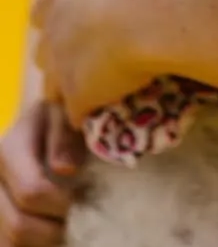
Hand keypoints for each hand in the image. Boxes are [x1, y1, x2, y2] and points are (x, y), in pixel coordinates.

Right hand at [0, 102, 84, 246]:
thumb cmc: (60, 116)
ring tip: (61, 223)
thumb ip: (64, 135)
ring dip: (41, 240)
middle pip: (17, 226)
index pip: (31, 191)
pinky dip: (32, 244)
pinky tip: (48, 230)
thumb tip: (65, 170)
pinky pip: (8, 243)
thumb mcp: (66, 112)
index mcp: (7, 150)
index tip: (81, 197)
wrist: (44, 122)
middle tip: (74, 216)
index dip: (61, 203)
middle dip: (52, 229)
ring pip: (9, 242)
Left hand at [31, 0, 162, 126]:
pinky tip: (110, 109)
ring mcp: (60, 60)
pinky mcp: (75, 92)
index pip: (42, 7)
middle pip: (42, 50)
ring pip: (51, 86)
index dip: (57, 18)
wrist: (158, 15)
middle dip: (59, 58)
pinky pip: (76, 112)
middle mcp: (56, 22)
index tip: (79, 24)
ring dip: (69, 89)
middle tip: (91, 60)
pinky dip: (90, 112)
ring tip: (99, 92)